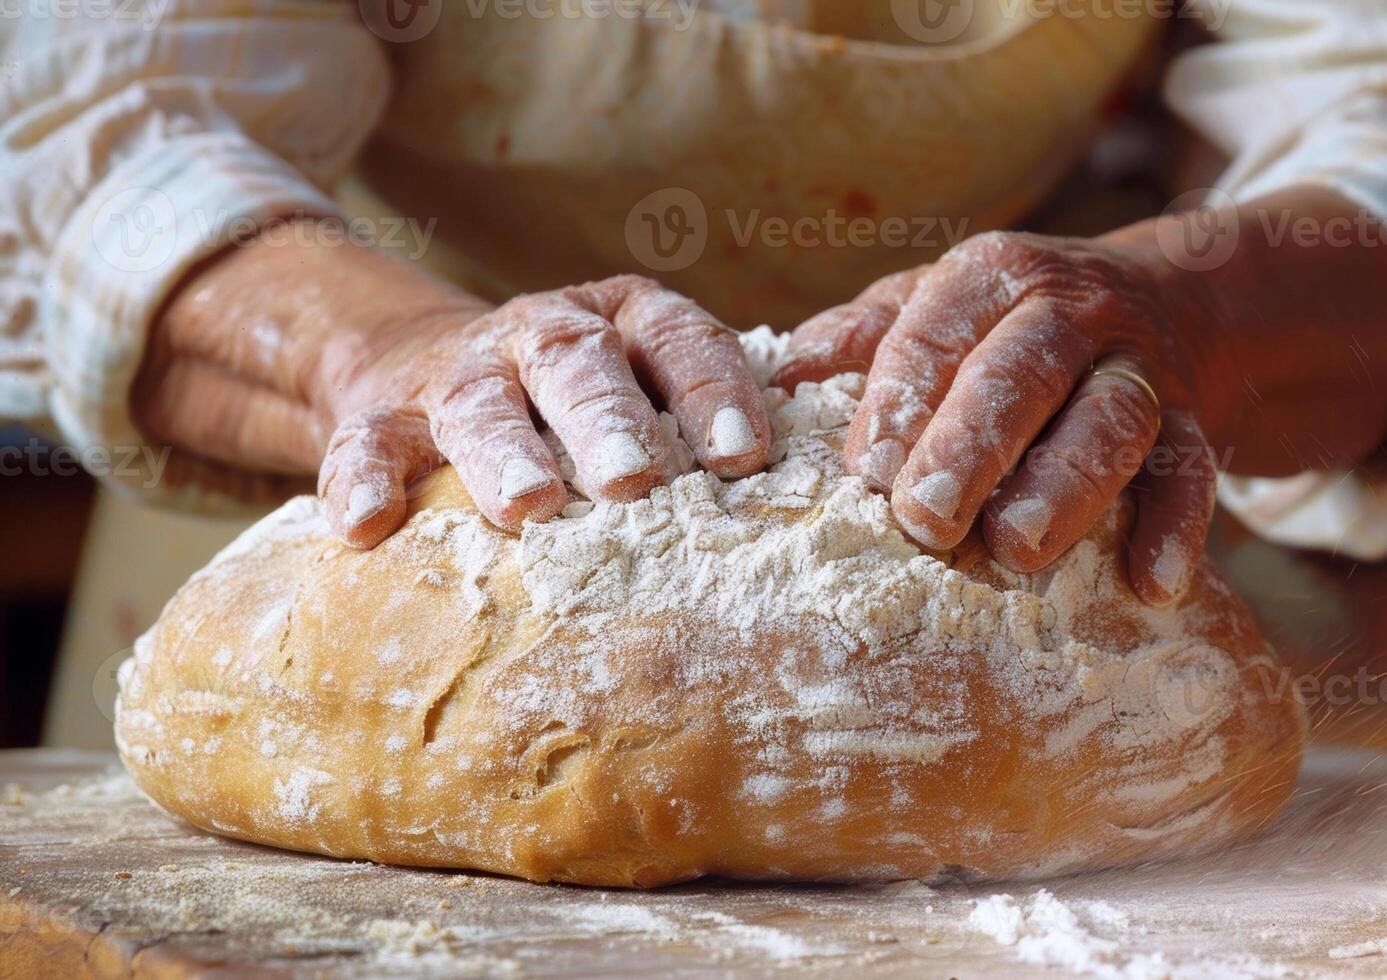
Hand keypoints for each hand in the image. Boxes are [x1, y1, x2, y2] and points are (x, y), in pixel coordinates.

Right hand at [136, 232, 769, 547]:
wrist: (427, 367)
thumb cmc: (580, 404)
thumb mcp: (645, 387)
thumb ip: (706, 427)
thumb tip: (813, 502)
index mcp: (627, 320)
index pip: (681, 340)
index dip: (712, 391)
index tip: (744, 456)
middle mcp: (545, 333)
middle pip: (580, 362)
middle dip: (610, 420)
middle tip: (635, 483)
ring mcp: (461, 371)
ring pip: (481, 401)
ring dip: (506, 451)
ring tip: (529, 506)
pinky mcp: (384, 413)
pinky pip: (367, 441)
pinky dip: (362, 478)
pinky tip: (365, 524)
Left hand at [775, 230, 1215, 603]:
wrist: (1170, 301)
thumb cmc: (1014, 325)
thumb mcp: (943, 306)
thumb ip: (871, 336)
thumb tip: (788, 369)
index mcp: (991, 278)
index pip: (934, 332)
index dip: (899, 402)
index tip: (869, 475)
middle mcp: (1070, 311)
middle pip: (1022, 370)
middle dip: (970, 445)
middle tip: (925, 521)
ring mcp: (1139, 365)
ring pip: (1111, 419)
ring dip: (1065, 485)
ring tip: (1017, 548)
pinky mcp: (1194, 419)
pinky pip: (1193, 469)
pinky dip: (1177, 527)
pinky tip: (1152, 586)